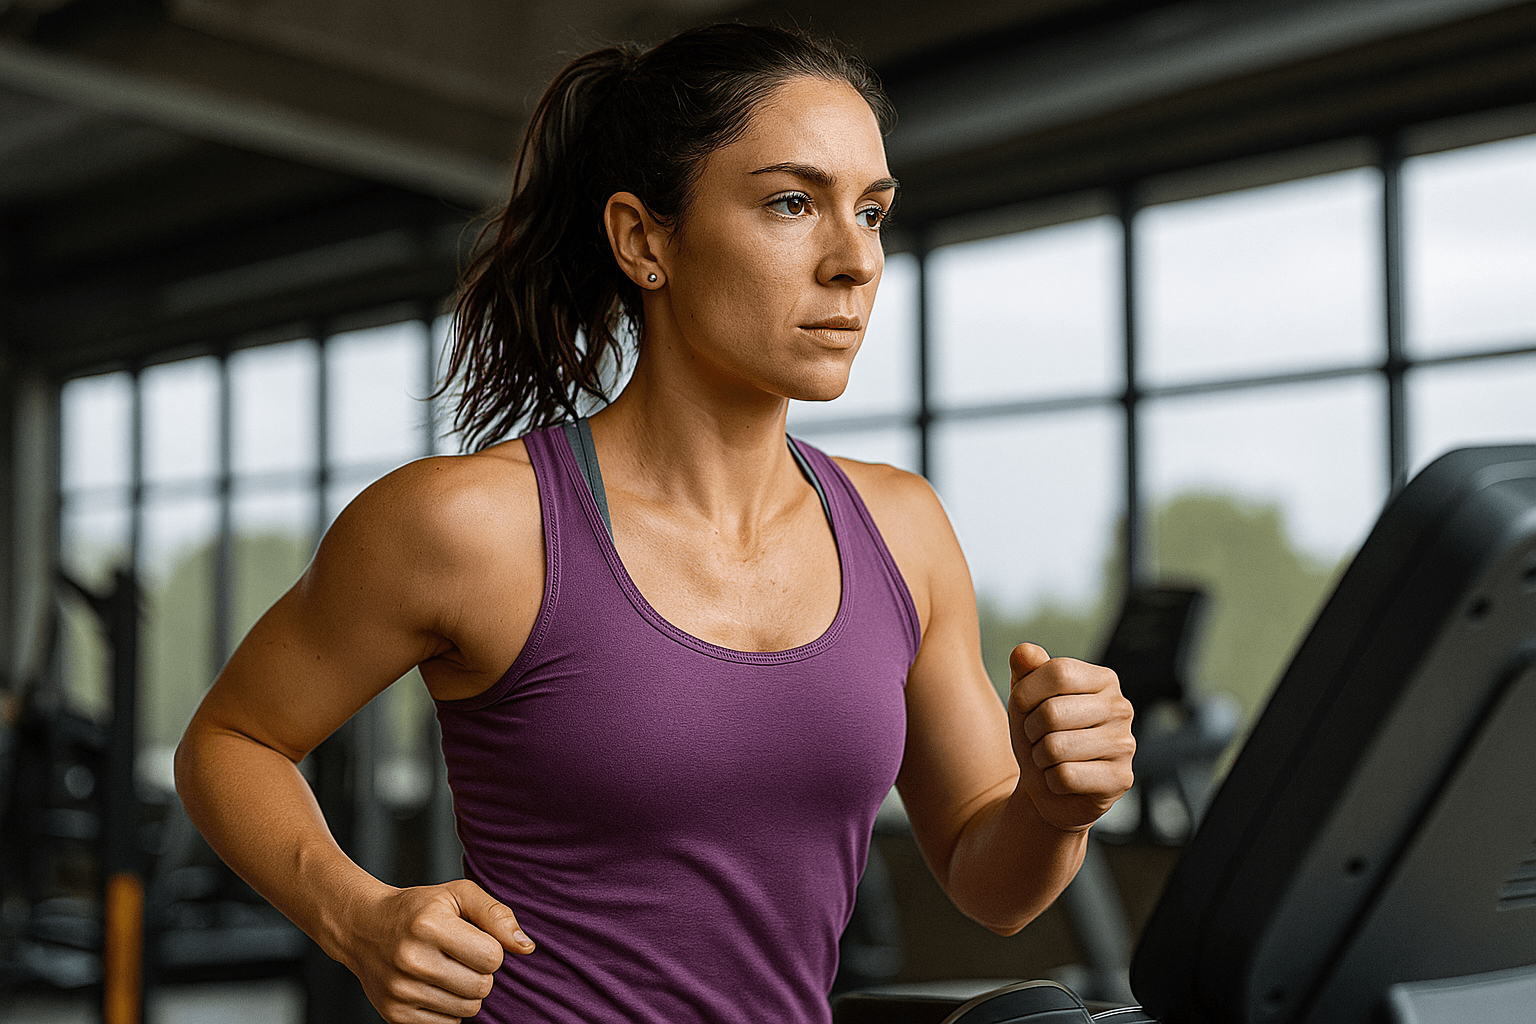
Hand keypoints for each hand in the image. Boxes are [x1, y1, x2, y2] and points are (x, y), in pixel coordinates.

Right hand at [338, 878, 534, 1023]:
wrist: (363, 928)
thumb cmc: (420, 909)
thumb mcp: (458, 894)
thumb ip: (497, 915)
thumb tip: (526, 947)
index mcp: (428, 925)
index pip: (492, 957)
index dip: (492, 949)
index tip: (475, 939)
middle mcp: (411, 960)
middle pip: (482, 987)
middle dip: (482, 972)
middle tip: (463, 956)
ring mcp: (401, 991)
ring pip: (468, 1008)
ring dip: (467, 992)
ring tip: (449, 970)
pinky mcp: (395, 1015)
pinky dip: (449, 1007)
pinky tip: (434, 985)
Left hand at [1008, 643, 1134, 833]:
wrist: (1050, 788)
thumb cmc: (1040, 735)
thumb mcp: (1026, 699)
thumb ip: (1025, 670)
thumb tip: (1024, 651)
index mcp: (1103, 680)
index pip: (1058, 672)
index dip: (1026, 692)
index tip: (1022, 707)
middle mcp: (1121, 708)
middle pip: (1052, 712)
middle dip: (1030, 730)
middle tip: (1038, 739)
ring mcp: (1125, 745)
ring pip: (1055, 747)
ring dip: (1039, 758)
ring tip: (1050, 759)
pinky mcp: (1121, 779)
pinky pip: (1065, 777)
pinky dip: (1051, 781)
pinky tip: (1063, 780)